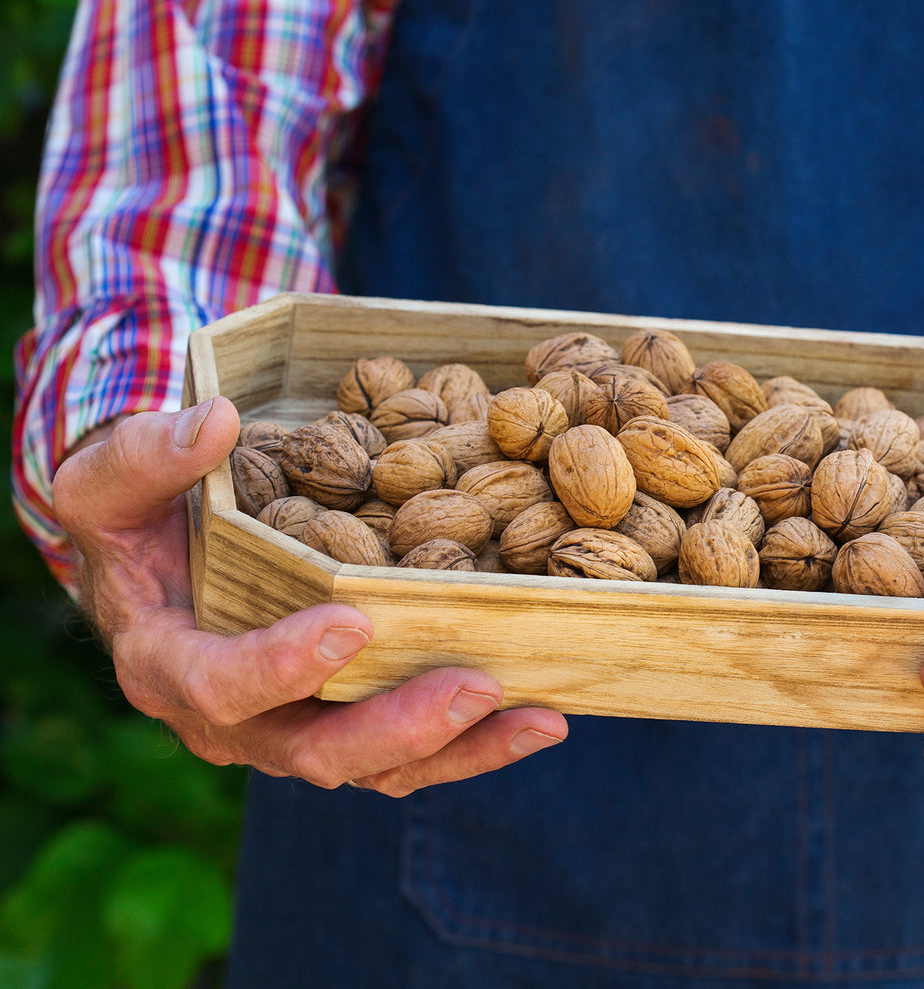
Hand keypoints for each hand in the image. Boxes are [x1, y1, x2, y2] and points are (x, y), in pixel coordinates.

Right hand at [53, 398, 566, 795]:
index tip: (348, 624)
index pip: (218, 685)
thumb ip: (146, 453)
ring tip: (541, 717)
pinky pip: (413, 753)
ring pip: (379, 767)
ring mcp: (295, 730)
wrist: (162, 559)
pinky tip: (544, 716)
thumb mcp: (114, 478)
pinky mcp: (348, 724)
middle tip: (474, 687)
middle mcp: (234, 721)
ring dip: (462, 748)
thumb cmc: (138, 516)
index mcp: (168, 665)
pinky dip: (477, 741)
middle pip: (316, 750)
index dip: (279, 665)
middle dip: (399, 725)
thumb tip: (213, 420)